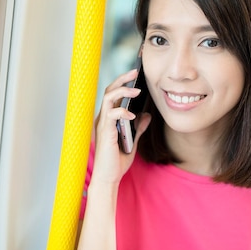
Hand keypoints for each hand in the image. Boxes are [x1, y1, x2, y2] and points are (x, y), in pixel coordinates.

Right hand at [92, 69, 151, 185]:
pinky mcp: (106, 131)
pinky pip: (112, 114)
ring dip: (123, 90)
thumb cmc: (117, 161)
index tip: (135, 75)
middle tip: (135, 72)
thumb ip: (138, 128)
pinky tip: (132, 115)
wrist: (109, 177)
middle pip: (110, 90)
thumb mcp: (132, 141)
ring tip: (136, 90)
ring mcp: (103, 124)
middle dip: (122, 79)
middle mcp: (103, 118)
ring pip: (109, 97)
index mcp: (108, 118)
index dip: (122, 83)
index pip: (114, 94)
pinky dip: (122, 111)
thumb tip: (147, 115)